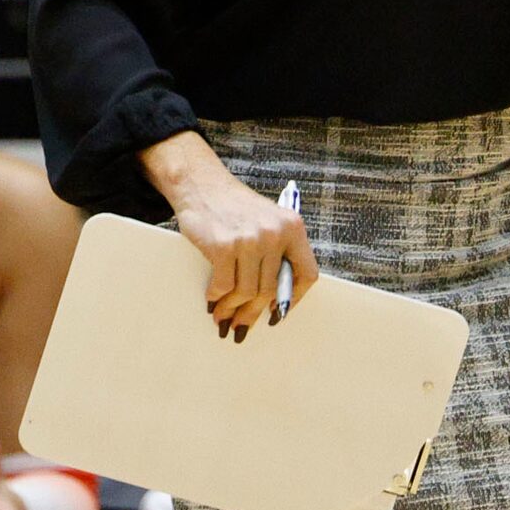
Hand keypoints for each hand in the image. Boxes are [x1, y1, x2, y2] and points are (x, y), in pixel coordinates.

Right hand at [148, 134, 318, 338]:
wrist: (202, 184)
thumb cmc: (234, 207)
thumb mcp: (268, 222)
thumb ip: (277, 253)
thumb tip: (274, 301)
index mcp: (293, 228)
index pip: (307, 274)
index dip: (294, 299)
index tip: (279, 312)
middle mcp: (275, 233)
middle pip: (271, 290)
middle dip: (254, 314)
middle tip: (242, 326)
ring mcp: (249, 240)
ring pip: (247, 292)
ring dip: (232, 310)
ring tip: (223, 317)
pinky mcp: (223, 246)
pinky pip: (223, 285)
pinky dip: (216, 298)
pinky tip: (212, 300)